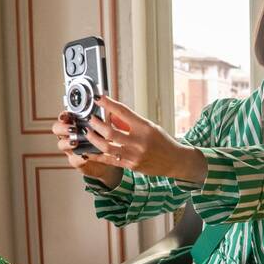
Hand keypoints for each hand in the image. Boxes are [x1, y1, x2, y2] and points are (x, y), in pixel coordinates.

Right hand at [52, 111, 121, 187]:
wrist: (110, 158)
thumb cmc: (106, 138)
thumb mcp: (106, 125)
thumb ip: (104, 116)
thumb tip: (109, 107)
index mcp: (75, 123)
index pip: (64, 116)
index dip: (63, 115)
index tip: (65, 115)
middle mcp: (70, 134)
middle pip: (57, 128)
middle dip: (62, 127)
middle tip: (73, 128)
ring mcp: (71, 148)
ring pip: (61, 144)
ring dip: (67, 142)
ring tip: (75, 141)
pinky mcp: (76, 161)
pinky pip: (74, 159)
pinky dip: (79, 158)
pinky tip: (85, 156)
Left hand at [84, 95, 207, 182]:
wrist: (174, 161)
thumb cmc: (163, 142)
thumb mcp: (150, 127)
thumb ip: (130, 122)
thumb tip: (112, 116)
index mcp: (145, 127)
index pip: (123, 112)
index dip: (108, 104)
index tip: (98, 98)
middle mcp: (139, 141)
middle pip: (110, 131)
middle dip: (96, 124)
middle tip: (90, 118)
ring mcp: (134, 155)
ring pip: (106, 146)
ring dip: (93, 138)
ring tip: (88, 132)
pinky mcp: (130, 165)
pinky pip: (109, 160)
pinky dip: (96, 156)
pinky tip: (88, 152)